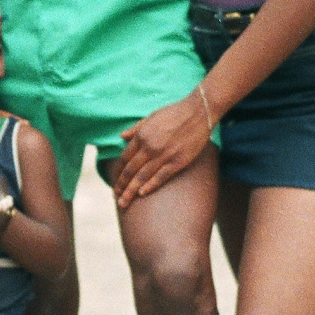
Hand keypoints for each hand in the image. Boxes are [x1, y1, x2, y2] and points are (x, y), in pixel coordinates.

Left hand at [112, 95, 213, 209]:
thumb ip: (136, 128)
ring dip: (131, 191)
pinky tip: (142, 194)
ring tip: (123, 203)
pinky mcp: (178, 161)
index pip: (125, 158)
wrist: (199, 111)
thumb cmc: (175, 112)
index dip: (118, 172)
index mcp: (142, 135)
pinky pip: (161, 177)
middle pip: (131, 170)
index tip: (115, 182)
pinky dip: (150, 186)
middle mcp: (150, 146)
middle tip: (116, 198)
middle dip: (121, 186)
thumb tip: (122, 136)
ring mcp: (164, 155)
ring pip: (142, 177)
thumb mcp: (151, 116)